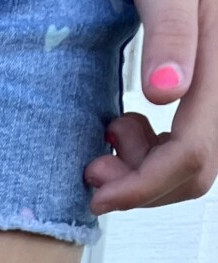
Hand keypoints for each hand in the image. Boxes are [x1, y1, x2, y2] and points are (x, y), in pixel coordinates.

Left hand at [85, 0, 216, 209]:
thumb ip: (169, 28)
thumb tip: (165, 93)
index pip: (192, 155)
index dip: (144, 187)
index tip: (97, 192)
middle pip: (196, 172)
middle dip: (141, 183)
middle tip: (96, 163)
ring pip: (193, 166)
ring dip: (144, 170)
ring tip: (112, 132)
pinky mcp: (206, 97)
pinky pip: (188, 147)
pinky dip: (152, 155)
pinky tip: (127, 127)